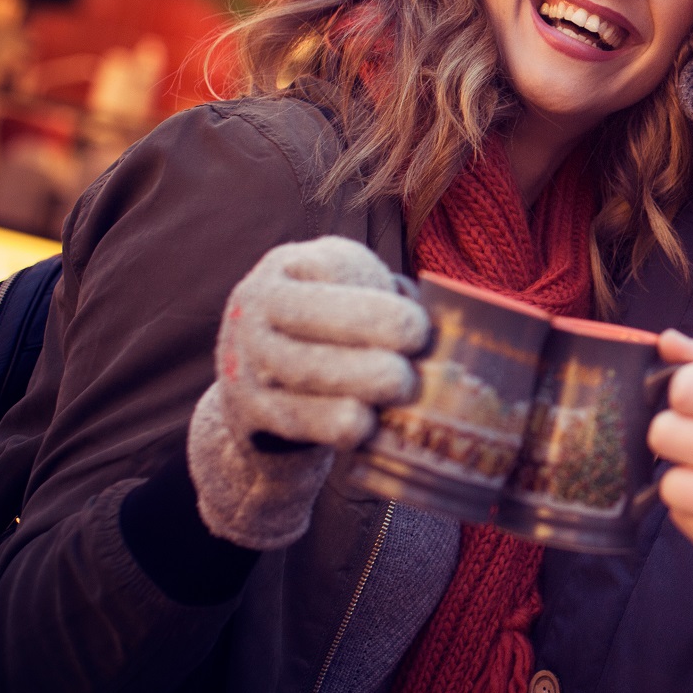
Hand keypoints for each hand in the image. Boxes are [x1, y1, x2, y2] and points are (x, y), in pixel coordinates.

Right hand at [189, 236, 428, 548]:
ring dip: (359, 378)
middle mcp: (256, 305)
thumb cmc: (327, 332)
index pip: (334, 266)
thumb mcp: (348, 294)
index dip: (377, 294)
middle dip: (373, 328)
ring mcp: (246, 357)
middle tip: (417, 350)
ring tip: (402, 387)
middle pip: (313, 313)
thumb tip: (447, 319)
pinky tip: (367, 426)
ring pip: (302, 367)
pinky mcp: (249, 409)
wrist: (260, 385)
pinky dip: (334, 423)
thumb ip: (386, 296)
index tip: (419, 325)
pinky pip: (294, 417)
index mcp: (288, 266)